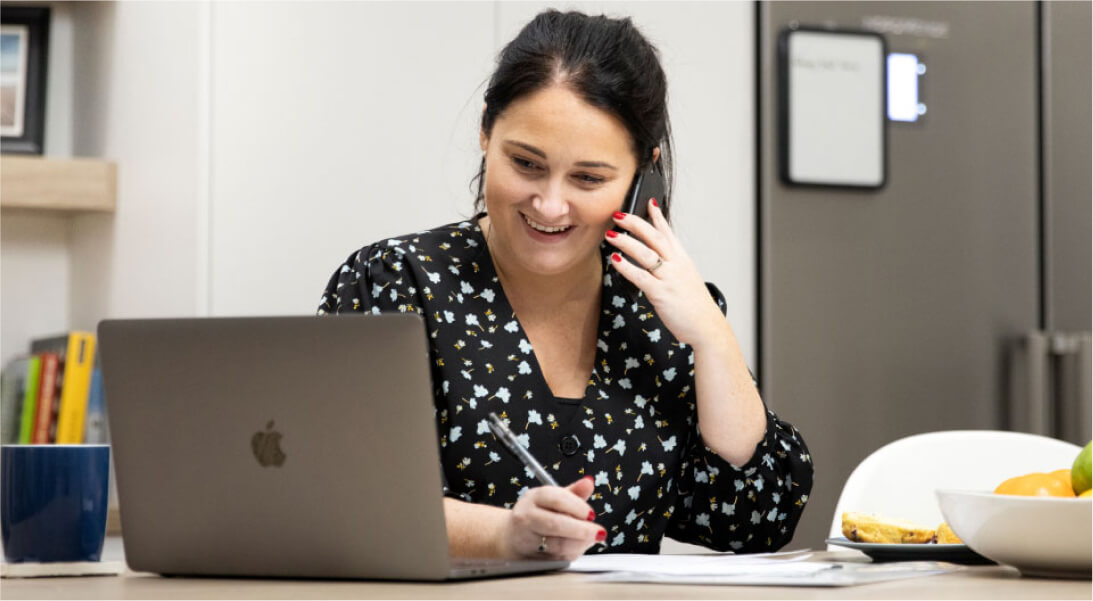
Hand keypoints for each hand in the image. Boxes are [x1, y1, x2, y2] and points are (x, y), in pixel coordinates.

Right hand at [498, 475, 604, 560]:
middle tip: (599, 532)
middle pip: (555, 523)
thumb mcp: (552, 498)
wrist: (511, 536)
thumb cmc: (537, 514)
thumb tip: (589, 482)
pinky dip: (572, 553)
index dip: (577, 507)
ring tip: (591, 539)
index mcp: (534, 497)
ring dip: (579, 543)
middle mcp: (527, 517)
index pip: (556, 499)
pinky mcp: (532, 556)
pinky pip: (556, 557)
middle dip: (581, 529)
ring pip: (556, 544)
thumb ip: (573, 493)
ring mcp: (528, 538)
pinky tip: (578, 547)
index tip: (592, 515)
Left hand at [606, 200, 726, 349]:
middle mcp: (676, 265)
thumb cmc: (695, 306)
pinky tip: (615, 260)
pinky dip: (626, 267)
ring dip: (625, 242)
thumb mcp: (687, 279)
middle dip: (634, 223)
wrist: (707, 327)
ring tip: (610, 234)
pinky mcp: (661, 294)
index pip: (668, 232)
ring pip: (645, 253)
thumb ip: (672, 267)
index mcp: (682, 260)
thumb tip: (657, 260)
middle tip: (618, 214)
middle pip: (653, 237)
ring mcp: (669, 278)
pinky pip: (640, 276)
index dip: (657, 216)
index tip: (648, 202)